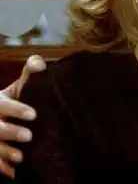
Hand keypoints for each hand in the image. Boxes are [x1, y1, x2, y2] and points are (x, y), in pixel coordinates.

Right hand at [0, 55, 45, 177]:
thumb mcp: (18, 87)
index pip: (4, 105)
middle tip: (29, 135)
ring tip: (21, 157)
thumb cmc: (12, 100)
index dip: (16, 110)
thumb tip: (39, 61)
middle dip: (11, 132)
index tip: (34, 114)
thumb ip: (30, 75)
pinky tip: (13, 173)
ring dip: (5, 153)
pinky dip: (2, 167)